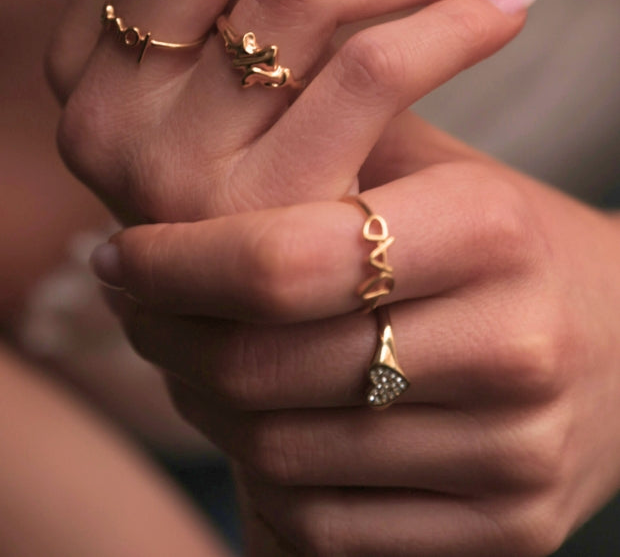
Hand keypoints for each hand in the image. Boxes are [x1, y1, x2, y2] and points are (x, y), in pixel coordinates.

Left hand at [97, 113, 619, 555]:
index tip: (116, 252)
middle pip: (263, 365)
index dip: (172, 263)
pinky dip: (258, 478)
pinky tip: (243, 418)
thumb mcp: (419, 158)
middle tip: (130, 302)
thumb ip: (317, 133)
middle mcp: (514, 342)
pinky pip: (324, 524)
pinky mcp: (512, 527)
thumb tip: (174, 118)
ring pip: (278, 452)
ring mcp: (518, 450)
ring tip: (180, 352)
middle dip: (166, 336)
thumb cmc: (487, 229)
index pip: (281, 259)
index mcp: (487, 224)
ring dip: (199, 404)